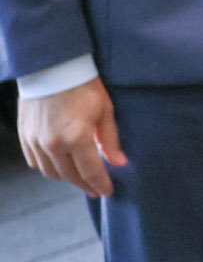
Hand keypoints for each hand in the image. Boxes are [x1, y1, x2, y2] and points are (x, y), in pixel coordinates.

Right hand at [18, 78, 124, 198]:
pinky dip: (48, 168)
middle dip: (84, 184)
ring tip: (79, 178)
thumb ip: (110, 140)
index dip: (100, 184)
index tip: (108, 192)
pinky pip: (35, 162)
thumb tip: (119, 163)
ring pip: (50, 172)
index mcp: (76, 138)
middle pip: (70, 176)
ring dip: (66, 178)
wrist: (52, 69)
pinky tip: (59, 166)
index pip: (90, 171)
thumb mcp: (105, 111)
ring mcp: (35, 142)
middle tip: (95, 189)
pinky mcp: (24, 137)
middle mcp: (53, 144)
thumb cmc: (84, 87)